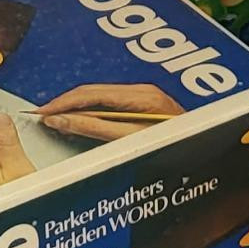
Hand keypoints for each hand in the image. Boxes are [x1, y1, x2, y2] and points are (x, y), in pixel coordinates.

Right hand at [37, 83, 183, 142]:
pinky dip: (91, 115)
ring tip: (55, 120)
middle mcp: (142, 92)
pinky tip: (81, 123)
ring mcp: (145, 100)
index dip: (62, 103)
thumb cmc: (174, 151)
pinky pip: (110, 108)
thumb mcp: (131, 141)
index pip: (90, 93)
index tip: (42, 113)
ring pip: (100, 100)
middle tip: (41, 116)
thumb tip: (63, 121)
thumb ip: (95, 130)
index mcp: (140, 95)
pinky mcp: (145, 111)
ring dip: (77, 109)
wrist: (207, 155)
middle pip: (93, 93)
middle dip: (65, 103)